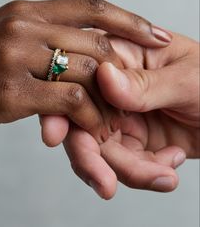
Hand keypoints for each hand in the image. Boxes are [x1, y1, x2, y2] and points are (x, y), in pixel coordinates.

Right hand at [0, 0, 168, 139]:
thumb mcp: (8, 39)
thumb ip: (43, 38)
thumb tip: (82, 49)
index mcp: (27, 11)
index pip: (92, 7)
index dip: (129, 20)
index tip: (156, 34)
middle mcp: (23, 26)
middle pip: (96, 42)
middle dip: (123, 71)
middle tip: (137, 93)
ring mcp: (15, 56)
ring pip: (88, 71)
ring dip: (109, 99)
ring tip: (118, 119)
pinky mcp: (11, 91)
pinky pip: (71, 101)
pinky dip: (91, 117)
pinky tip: (96, 130)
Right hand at [43, 31, 198, 198]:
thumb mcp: (187, 77)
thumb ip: (144, 83)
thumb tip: (104, 77)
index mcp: (120, 58)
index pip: (79, 77)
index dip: (61, 106)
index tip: (54, 135)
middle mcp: (111, 89)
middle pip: (80, 122)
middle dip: (88, 156)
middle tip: (103, 183)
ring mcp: (119, 116)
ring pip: (101, 152)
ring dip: (127, 172)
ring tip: (163, 177)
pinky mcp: (132, 142)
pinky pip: (125, 166)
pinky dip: (146, 174)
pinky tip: (171, 166)